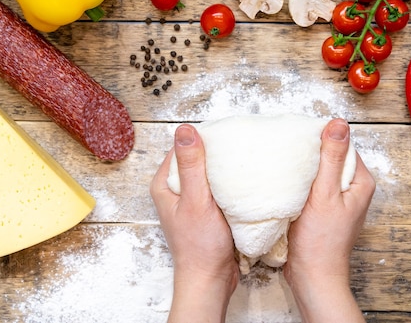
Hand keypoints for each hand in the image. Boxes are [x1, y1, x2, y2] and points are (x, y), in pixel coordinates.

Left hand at [151, 124, 238, 322]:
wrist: (210, 279)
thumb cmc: (199, 246)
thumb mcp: (196, 200)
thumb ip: (191, 166)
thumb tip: (185, 131)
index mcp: (165, 185)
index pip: (182, 148)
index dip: (203, 137)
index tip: (225, 132)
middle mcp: (176, 190)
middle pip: (197, 159)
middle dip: (217, 152)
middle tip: (239, 144)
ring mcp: (192, 201)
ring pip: (209, 174)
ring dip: (225, 169)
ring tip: (245, 159)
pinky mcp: (207, 210)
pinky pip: (219, 189)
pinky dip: (230, 184)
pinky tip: (244, 181)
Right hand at [284, 118, 375, 322]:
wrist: (312, 276)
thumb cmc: (320, 241)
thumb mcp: (325, 194)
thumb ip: (331, 158)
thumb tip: (338, 124)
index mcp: (360, 182)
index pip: (342, 145)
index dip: (321, 139)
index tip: (299, 139)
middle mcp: (352, 189)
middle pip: (330, 158)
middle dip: (310, 154)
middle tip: (288, 152)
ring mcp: (337, 200)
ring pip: (319, 172)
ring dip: (303, 170)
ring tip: (285, 166)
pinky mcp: (323, 210)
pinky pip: (311, 187)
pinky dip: (299, 184)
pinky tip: (286, 184)